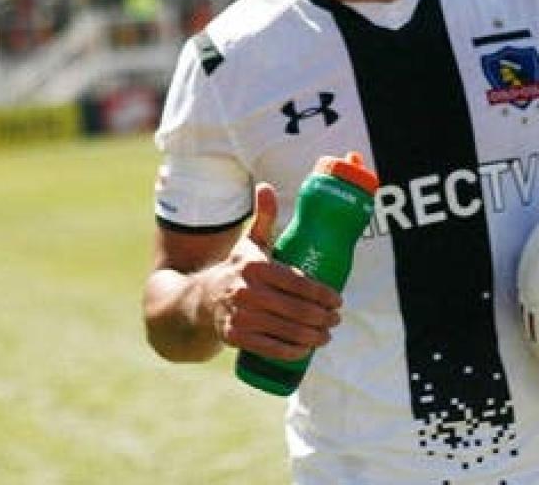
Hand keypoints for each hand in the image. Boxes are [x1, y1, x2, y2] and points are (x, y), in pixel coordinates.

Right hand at [204, 183, 343, 360]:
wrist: (201, 300)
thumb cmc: (236, 268)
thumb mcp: (250, 243)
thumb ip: (263, 217)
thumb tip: (266, 187)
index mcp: (255, 266)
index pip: (299, 283)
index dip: (323, 294)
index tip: (338, 300)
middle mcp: (246, 291)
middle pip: (297, 309)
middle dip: (324, 317)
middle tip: (336, 319)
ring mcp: (241, 316)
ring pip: (287, 330)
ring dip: (314, 336)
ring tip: (327, 334)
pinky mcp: (236, 338)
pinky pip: (271, 348)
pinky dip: (292, 351)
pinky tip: (306, 349)